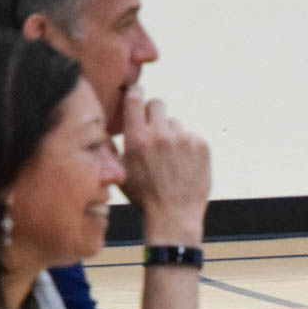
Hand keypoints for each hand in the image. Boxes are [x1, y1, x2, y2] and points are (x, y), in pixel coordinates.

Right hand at [120, 85, 209, 244]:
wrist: (173, 214)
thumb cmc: (143, 195)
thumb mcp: (120, 172)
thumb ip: (113, 148)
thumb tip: (106, 130)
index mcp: (137, 138)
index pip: (135, 98)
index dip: (135, 93)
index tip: (137, 93)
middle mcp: (160, 134)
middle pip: (157, 104)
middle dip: (153, 114)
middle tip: (152, 131)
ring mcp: (183, 139)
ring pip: (174, 123)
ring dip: (170, 134)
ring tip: (168, 158)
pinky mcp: (201, 146)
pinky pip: (191, 136)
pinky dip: (187, 146)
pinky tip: (182, 165)